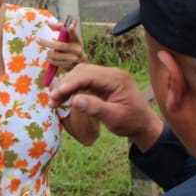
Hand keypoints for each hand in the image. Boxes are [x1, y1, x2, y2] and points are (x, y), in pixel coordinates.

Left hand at [37, 18, 84, 75]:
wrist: (80, 62)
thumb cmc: (71, 45)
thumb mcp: (68, 37)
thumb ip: (59, 28)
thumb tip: (49, 23)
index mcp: (77, 40)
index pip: (76, 35)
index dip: (73, 31)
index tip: (70, 26)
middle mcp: (76, 49)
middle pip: (60, 46)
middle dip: (47, 43)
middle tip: (37, 39)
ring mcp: (73, 58)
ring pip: (55, 55)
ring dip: (48, 53)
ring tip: (48, 52)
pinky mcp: (68, 66)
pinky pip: (55, 63)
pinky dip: (50, 60)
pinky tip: (49, 58)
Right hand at [49, 63, 163, 149]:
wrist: (143, 124)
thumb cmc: (131, 122)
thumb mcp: (114, 118)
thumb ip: (95, 108)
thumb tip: (75, 100)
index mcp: (117, 79)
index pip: (88, 76)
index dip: (69, 84)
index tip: (55, 95)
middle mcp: (112, 73)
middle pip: (82, 71)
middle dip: (65, 84)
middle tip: (52, 101)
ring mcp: (107, 76)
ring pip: (80, 74)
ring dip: (66, 86)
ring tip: (54, 101)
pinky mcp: (103, 82)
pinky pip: (84, 80)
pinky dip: (73, 88)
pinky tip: (64, 98)